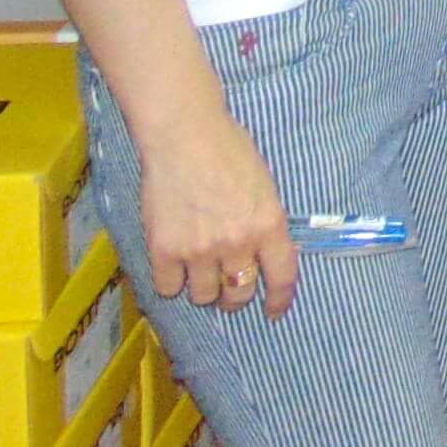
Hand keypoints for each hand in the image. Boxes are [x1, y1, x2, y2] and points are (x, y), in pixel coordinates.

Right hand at [139, 106, 296, 317]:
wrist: (184, 135)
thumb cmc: (229, 151)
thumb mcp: (264, 187)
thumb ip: (264, 224)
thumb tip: (265, 254)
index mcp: (268, 225)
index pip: (281, 277)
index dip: (278, 300)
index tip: (274, 311)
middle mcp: (237, 244)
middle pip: (239, 294)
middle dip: (236, 295)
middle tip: (229, 286)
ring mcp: (199, 250)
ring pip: (203, 296)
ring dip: (203, 288)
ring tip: (199, 269)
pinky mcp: (164, 250)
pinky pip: (168, 288)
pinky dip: (171, 281)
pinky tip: (173, 265)